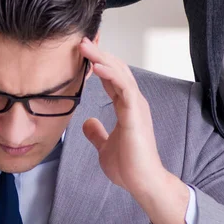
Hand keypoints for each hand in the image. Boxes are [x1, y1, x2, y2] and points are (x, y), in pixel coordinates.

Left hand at [79, 38, 188, 223]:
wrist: (142, 182)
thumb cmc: (128, 166)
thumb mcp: (105, 146)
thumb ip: (98, 133)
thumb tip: (87, 123)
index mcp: (126, 107)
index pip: (112, 78)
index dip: (98, 64)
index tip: (82, 52)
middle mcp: (133, 102)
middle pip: (116, 70)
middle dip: (99, 54)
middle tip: (81, 40)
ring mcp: (136, 106)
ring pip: (120, 74)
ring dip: (102, 58)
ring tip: (84, 45)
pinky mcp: (135, 115)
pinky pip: (124, 89)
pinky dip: (111, 75)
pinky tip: (98, 66)